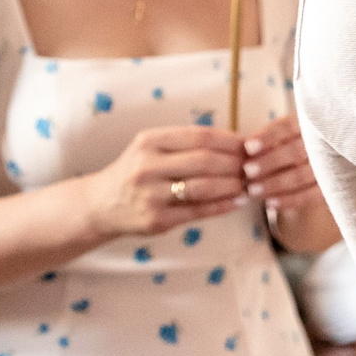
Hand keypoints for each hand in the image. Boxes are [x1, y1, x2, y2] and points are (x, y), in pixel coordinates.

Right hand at [81, 126, 248, 237]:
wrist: (101, 204)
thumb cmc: (136, 171)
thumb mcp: (151, 147)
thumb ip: (185, 143)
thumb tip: (235, 142)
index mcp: (149, 141)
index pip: (200, 136)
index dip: (230, 140)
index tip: (249, 144)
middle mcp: (147, 166)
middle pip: (205, 161)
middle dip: (235, 163)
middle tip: (254, 166)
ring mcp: (151, 195)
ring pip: (204, 187)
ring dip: (233, 185)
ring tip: (249, 184)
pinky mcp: (156, 220)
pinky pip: (198, 211)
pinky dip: (223, 206)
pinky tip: (237, 201)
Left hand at [239, 115, 324, 218]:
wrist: (325, 162)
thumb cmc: (295, 144)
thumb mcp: (285, 135)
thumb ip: (268, 140)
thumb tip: (244, 149)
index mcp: (307, 125)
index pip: (287, 127)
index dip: (267, 137)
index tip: (248, 147)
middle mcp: (321, 144)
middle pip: (294, 152)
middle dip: (269, 162)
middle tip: (247, 171)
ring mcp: (328, 167)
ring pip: (300, 175)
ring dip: (275, 183)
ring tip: (253, 190)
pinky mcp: (329, 187)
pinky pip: (310, 195)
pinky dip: (290, 200)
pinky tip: (270, 203)